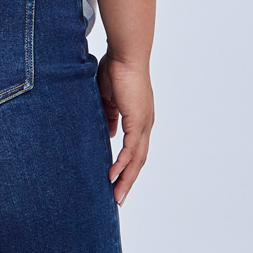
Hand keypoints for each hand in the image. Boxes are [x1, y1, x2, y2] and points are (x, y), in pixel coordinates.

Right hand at [96, 51, 154, 206]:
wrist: (125, 54)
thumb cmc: (116, 68)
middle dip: (128, 180)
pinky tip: (114, 175)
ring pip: (137, 159)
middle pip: (138, 160)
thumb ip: (109, 115)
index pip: (134, 148)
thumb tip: (108, 132)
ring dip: (127, 178)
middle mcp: (144, 124)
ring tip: (116, 195)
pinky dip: (123, 164)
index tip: (116, 180)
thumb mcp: (108, 97)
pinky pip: (131, 149)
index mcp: (138, 118)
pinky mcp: (138, 121)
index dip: (126, 166)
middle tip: (117, 197)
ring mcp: (143, 124)